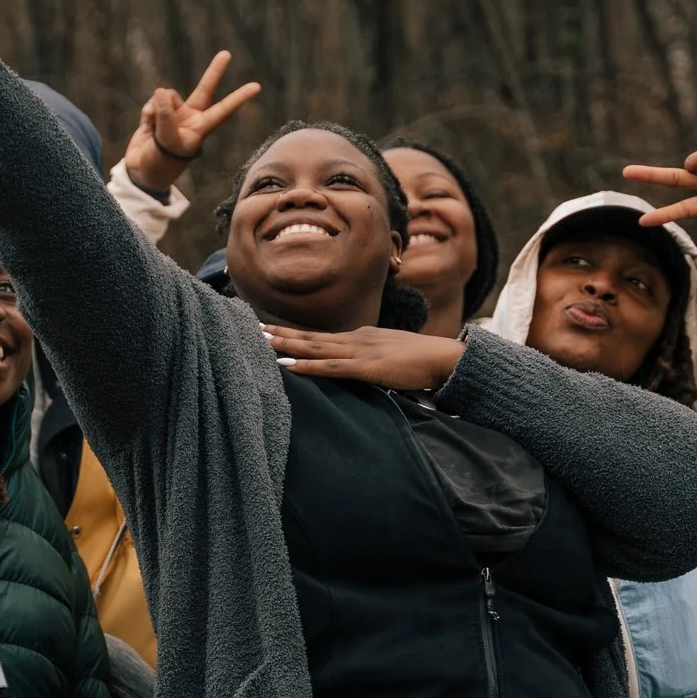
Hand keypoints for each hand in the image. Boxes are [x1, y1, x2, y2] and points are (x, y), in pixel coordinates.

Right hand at [123, 50, 262, 193]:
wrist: (141, 171)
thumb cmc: (160, 163)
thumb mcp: (167, 141)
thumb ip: (165, 115)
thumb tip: (161, 91)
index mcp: (201, 128)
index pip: (223, 109)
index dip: (239, 98)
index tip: (257, 87)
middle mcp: (191, 118)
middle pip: (204, 90)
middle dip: (214, 72)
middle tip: (226, 54)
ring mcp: (174, 114)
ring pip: (168, 96)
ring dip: (158, 107)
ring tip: (154, 127)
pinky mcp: (157, 113)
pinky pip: (152, 103)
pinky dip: (147, 112)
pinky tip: (146, 126)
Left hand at [263, 324, 466, 391]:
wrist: (445, 358)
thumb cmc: (422, 361)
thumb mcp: (390, 358)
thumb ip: (370, 362)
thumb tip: (357, 369)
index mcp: (360, 337)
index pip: (321, 335)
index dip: (294, 333)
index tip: (270, 330)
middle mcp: (356, 339)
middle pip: (311, 336)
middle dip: (280, 333)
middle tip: (251, 328)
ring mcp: (361, 351)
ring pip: (315, 347)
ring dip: (287, 345)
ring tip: (260, 342)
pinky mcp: (368, 367)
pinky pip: (331, 367)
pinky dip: (308, 365)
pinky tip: (289, 365)